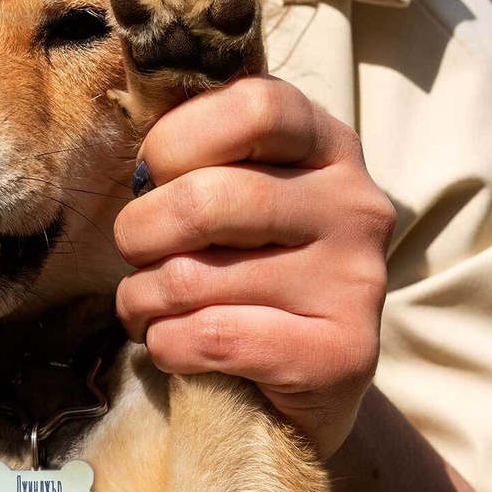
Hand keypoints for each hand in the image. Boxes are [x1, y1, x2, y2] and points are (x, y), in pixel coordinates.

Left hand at [114, 75, 394, 456]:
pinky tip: (174, 345)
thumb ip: (199, 157)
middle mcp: (356, 205)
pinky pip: (209, 337)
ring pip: (190, 278)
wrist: (298, 385)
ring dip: (140, 299)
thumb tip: (139, 159)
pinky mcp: (342, 355)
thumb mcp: (231, 195)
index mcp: (328, 147)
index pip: (254, 106)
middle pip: (206, 198)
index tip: (152, 176)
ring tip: (146, 307)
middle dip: (138, 232)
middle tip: (135, 253)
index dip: (176, 139)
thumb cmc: (241, 270)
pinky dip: (166, 345)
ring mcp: (356, 281)